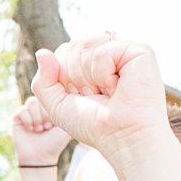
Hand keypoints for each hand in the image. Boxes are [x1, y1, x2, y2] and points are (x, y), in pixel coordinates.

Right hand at [10, 94, 70, 167]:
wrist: (41, 157)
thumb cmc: (55, 142)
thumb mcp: (68, 123)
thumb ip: (71, 108)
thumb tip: (74, 92)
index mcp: (52, 106)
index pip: (53, 94)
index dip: (54, 108)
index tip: (56, 124)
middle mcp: (40, 107)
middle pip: (42, 97)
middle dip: (45, 114)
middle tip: (47, 128)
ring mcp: (29, 112)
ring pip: (31, 102)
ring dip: (37, 117)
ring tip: (40, 129)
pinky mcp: (17, 118)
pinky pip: (21, 110)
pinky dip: (28, 120)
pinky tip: (31, 129)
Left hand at [32, 33, 169, 155]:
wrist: (121, 137)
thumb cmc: (93, 124)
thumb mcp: (57, 105)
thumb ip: (43, 81)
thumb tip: (41, 52)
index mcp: (92, 62)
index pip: (63, 51)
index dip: (63, 76)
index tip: (81, 96)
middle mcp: (109, 52)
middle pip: (72, 45)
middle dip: (74, 75)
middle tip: (95, 95)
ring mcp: (124, 50)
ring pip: (85, 43)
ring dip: (87, 75)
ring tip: (105, 90)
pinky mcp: (139, 51)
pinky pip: (102, 51)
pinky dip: (103, 73)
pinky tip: (117, 86)